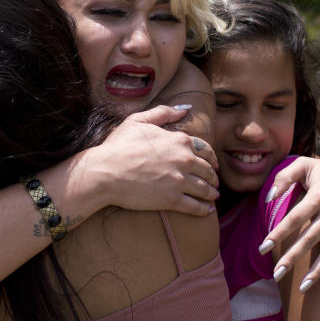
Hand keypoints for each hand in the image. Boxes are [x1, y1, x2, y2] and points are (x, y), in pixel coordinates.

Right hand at [86, 105, 218, 215]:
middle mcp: (184, 159)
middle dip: (213, 177)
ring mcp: (179, 181)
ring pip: (205, 188)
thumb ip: (163, 113)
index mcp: (179, 140)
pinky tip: (207, 210)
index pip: (205, 149)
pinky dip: (204, 209)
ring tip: (212, 196)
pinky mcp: (172, 200)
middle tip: (214, 182)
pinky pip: (195, 206)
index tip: (212, 164)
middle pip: (208, 170)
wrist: (105, 172)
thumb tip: (184, 110)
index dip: (211, 158)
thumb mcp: (139, 121)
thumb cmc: (118, 146)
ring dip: (211, 193)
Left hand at [261, 157, 319, 291]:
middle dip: (293, 257)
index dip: (279, 232)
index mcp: (319, 196)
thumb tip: (268, 197)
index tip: (263, 247)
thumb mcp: (304, 165)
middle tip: (276, 274)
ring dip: (318, 271)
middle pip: (310, 239)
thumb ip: (284, 177)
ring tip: (303, 288)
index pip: (296, 218)